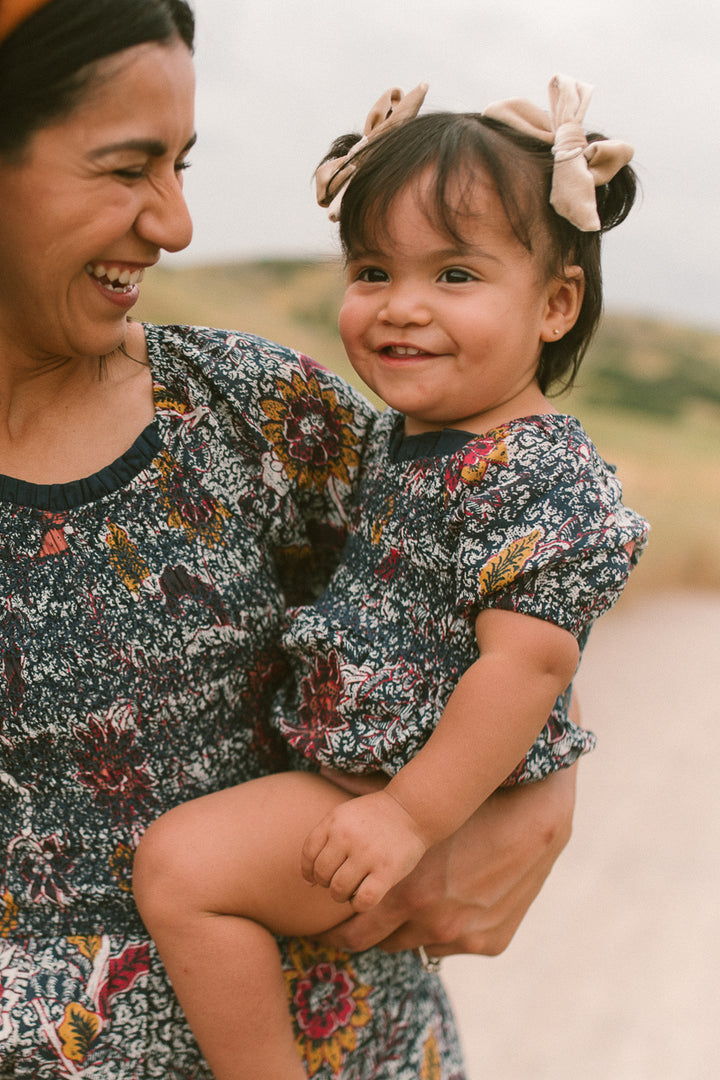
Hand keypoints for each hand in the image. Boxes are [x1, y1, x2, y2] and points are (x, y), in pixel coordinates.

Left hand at [301, 790, 428, 910]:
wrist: (412, 809)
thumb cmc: (375, 817)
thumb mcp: (345, 815)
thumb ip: (323, 841)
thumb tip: (307, 882)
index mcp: (334, 821)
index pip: (308, 854)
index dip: (309, 870)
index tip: (319, 875)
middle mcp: (347, 837)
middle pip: (322, 874)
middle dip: (327, 883)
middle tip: (340, 879)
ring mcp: (367, 854)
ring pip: (338, 890)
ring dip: (341, 895)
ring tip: (352, 888)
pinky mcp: (387, 871)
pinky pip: (362, 901)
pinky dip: (358, 904)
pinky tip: (364, 896)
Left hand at [317, 765, 576, 955]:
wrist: (533, 820)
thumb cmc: (469, 808)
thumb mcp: (417, 810)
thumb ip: (368, 799)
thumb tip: (322, 767)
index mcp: (405, 892)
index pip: (353, 932)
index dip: (336, 931)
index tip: (328, 924)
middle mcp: (430, 921)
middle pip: (380, 945)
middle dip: (367, 934)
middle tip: (361, 921)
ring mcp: (461, 937)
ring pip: (417, 945)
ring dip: (410, 929)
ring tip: (413, 903)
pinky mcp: (488, 944)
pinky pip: (452, 946)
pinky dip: (448, 929)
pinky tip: (452, 902)